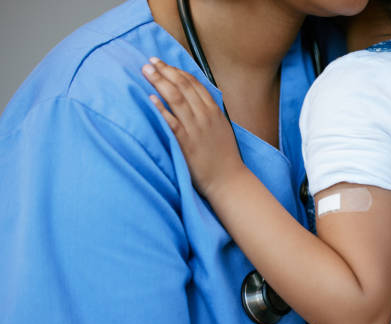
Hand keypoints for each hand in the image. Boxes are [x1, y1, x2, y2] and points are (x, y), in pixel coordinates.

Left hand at [142, 58, 243, 195]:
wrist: (229, 179)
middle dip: (165, 71)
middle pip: (182, 86)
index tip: (163, 63)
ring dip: (159, 82)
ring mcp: (196, 128)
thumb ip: (210, 113)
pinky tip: (150, 98)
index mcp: (214, 110)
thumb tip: (196, 101)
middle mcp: (205, 116)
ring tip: (146, 71)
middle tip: (150, 62)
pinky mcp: (187, 143)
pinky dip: (160, 108)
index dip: (176, 70)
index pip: (193, 83)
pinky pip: (171, 122)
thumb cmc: (224, 157)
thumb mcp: (222, 128)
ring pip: (176, 99)